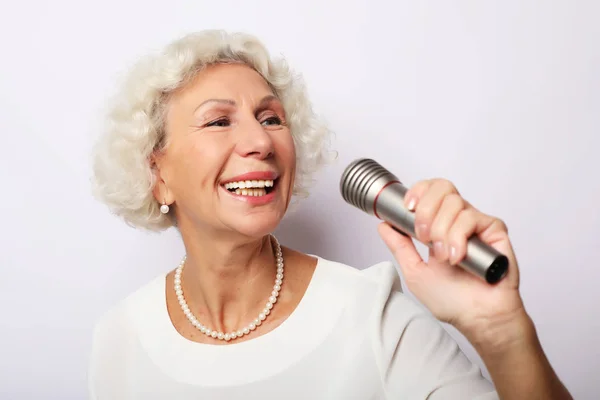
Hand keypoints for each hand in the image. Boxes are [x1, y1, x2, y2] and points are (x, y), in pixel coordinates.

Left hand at [377, 178, 524, 339]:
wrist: (477, 318)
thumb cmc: (452, 300)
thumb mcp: (415, 271)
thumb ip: (400, 246)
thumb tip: (384, 225)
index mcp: (439, 225)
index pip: (429, 191)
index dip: (418, 192)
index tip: (406, 207)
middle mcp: (458, 220)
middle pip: (442, 187)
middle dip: (425, 209)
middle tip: (423, 236)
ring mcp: (476, 224)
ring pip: (454, 203)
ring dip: (442, 231)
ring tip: (444, 258)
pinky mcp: (494, 230)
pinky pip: (471, 217)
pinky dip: (458, 237)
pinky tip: (458, 258)